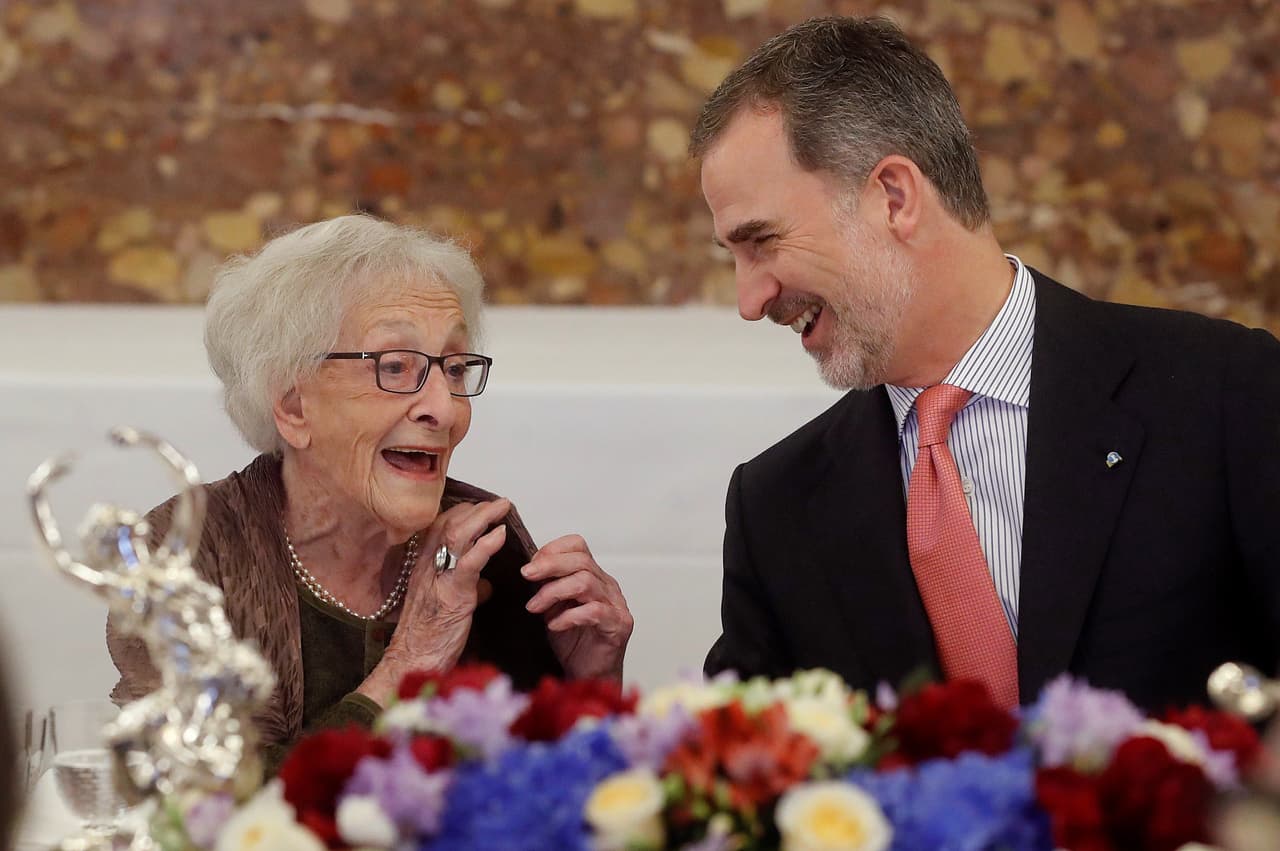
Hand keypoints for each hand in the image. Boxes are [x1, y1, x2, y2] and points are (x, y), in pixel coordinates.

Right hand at [357, 498, 509, 704]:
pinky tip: (500, 535)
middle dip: (476, 509)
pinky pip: (469, 563)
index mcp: (423, 566)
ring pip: (457, 535)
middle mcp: (426, 566)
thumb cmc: (429, 637)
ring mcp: (438, 579)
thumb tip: (486, 585)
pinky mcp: (452, 595)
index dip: (462, 512)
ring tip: (502, 509)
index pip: (439, 525)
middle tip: (499, 503)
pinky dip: (486, 545)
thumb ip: (465, 589)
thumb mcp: (447, 605)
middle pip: (448, 523)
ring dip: (483, 517)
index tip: (482, 507)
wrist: (413, 662)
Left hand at [522, 534, 631, 680]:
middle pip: (582, 561)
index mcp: (594, 576)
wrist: (589, 676)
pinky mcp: (619, 626)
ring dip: (554, 592)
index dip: (553, 550)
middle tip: (526, 575)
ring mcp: (616, 606)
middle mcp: (608, 587)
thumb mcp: (553, 608)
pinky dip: (568, 616)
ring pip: (586, 582)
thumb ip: (547, 587)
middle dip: (550, 565)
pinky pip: (594, 612)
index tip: (530, 565)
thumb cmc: (573, 643)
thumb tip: (528, 570)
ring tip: (534, 607)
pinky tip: (553, 625)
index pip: (578, 546)